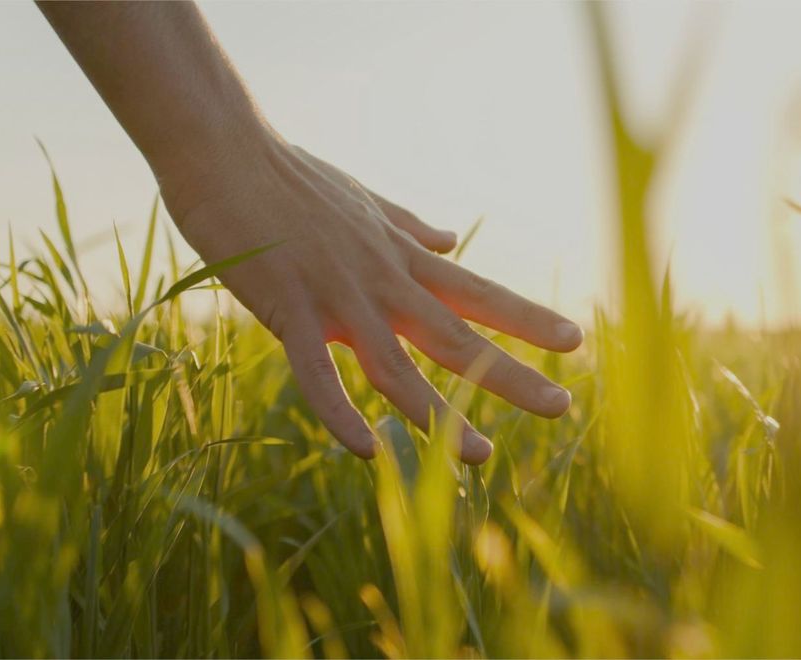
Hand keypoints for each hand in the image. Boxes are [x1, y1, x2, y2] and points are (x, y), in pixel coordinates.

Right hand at [162, 132, 582, 463]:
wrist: (227, 152)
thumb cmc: (289, 176)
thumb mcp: (364, 200)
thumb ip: (409, 226)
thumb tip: (450, 239)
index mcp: (399, 257)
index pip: (476, 292)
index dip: (526, 319)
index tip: (573, 341)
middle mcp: (381, 280)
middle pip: (456, 336)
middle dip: (510, 374)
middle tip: (562, 407)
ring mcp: (337, 296)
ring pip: (397, 368)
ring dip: (440, 415)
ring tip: (481, 456)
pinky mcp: (288, 308)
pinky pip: (317, 375)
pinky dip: (341, 414)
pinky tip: (368, 451)